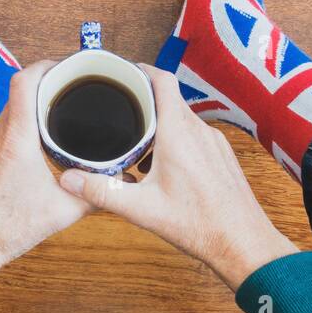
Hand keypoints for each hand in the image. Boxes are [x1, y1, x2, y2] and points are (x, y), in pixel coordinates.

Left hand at [0, 60, 90, 275]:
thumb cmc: (6, 230)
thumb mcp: (61, 212)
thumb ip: (94, 196)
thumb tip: (120, 187)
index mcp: (16, 138)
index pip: (25, 80)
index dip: (46, 65)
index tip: (63, 68)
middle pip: (18, 96)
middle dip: (42, 93)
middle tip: (65, 99)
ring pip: (5, 117)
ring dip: (26, 118)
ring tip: (49, 129)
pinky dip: (11, 137)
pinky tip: (24, 156)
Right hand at [59, 65, 296, 290]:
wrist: (243, 243)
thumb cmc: (199, 225)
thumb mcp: (142, 210)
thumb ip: (102, 191)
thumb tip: (68, 179)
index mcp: (178, 133)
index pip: (163, 80)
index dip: (142, 69)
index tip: (123, 72)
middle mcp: (199, 130)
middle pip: (170, 98)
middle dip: (144, 100)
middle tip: (120, 109)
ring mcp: (214, 142)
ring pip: (183, 118)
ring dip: (161, 122)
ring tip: (138, 140)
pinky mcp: (222, 156)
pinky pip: (196, 135)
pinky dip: (177, 139)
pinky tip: (163, 166)